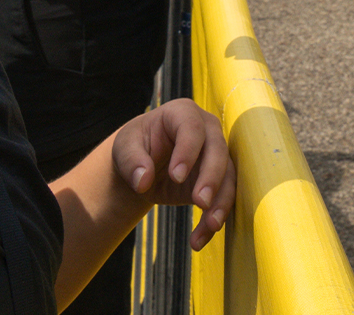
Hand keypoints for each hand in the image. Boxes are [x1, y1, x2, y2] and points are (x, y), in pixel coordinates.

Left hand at [112, 100, 233, 250]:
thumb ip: (132, 161)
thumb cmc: (135, 146)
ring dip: (221, 202)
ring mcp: (216, 154)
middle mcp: (206, 130)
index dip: (188, 150)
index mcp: (182, 114)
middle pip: (218, 150)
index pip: (191, 128)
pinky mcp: (218, 179)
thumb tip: (143, 180)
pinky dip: (213, 219)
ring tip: (209, 226)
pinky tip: (199, 239)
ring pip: (228, 176)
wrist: (145, 162)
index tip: (176, 176)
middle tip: (199, 203)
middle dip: (212, 177)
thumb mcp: (125, 148)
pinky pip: (223, 198)